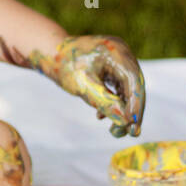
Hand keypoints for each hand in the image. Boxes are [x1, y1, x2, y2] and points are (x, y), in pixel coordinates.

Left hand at [1, 33, 144, 136]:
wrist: (49, 52)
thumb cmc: (64, 66)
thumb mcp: (84, 86)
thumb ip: (105, 102)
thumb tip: (126, 122)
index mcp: (116, 52)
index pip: (134, 82)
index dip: (136, 106)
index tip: (133, 127)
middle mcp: (121, 52)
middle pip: (135, 85)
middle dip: (132, 110)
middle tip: (131, 134)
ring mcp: (118, 58)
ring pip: (128, 88)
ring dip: (123, 109)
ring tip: (115, 131)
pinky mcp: (112, 65)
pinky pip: (118, 86)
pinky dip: (113, 101)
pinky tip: (100, 116)